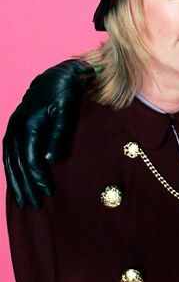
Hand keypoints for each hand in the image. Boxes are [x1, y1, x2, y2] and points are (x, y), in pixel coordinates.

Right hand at [3, 60, 89, 208]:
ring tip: (22, 201)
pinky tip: (16, 182)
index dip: (38, 177)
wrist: (59, 76)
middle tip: (33, 205)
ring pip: (10, 161)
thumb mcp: (66, 113)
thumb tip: (50, 161)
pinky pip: (9, 154)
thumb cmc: (66, 94)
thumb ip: (58, 136)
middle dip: (24, 186)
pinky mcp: (15, 129)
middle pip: (17, 163)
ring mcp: (13, 128)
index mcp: (28, 124)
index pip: (30, 158)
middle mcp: (16, 127)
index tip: (48, 192)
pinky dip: (12, 170)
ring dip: (15, 182)